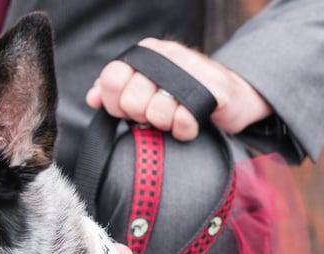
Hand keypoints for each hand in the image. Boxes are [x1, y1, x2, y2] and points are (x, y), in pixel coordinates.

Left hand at [85, 37, 272, 141]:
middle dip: (141, 115)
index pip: (112, 78)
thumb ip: (115, 92)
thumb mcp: (145, 89)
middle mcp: (168, 55)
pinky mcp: (214, 89)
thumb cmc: (182, 94)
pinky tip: (189, 122)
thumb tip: (92, 97)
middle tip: (156, 113)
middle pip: (130, 100)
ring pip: (156, 112)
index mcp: (147, 53)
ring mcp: (192, 69)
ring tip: (174, 116)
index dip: (115, 102)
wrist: (230, 96)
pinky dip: (183, 129)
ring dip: (164, 123)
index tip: (128, 109)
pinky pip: (183, 120)